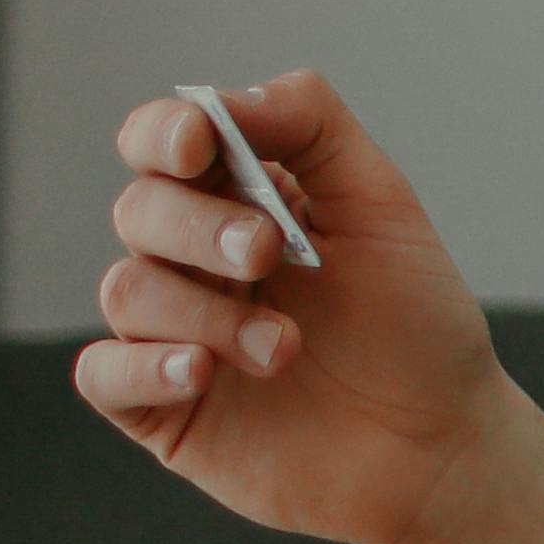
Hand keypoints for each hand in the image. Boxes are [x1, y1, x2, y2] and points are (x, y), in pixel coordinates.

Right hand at [73, 71, 543, 543]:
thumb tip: (228, 97)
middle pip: (140, 210)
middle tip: (268, 253)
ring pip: (126, 288)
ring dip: (204, 311)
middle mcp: (196, 261)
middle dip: (199, 226)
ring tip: (286, 348)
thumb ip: (313, 127)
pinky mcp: (164, 409)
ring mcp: (175, 334)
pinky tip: (200, 373)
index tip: (197, 145)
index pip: (162, 143)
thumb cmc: (418, 325)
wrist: (442, 445)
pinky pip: (101, 372)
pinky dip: (141, 364)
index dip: (162, 134)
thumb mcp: (382, 205)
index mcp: (241, 198)